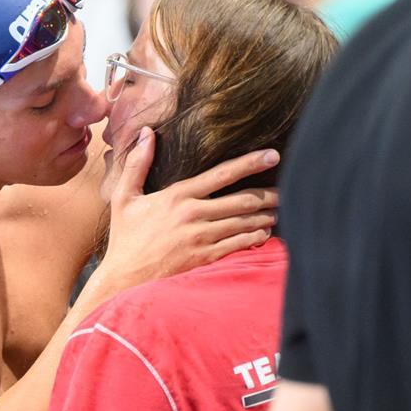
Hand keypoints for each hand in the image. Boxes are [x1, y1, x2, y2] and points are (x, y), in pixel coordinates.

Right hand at [99, 127, 278, 289]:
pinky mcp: (204, 260)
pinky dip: (255, 238)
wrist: (123, 279)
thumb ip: (137, 163)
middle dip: (268, 194)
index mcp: (177, 196)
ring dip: (265, 216)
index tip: (272, 155)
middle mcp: (192, 215)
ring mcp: (200, 239)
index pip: (221, 173)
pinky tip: (264, 233)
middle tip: (287, 189)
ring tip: (279, 211)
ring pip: (243, 223)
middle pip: (241, 200)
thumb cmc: (125, 238)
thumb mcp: (123, 197)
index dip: (250, 163)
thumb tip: (147, 132)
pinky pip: (238, 246)